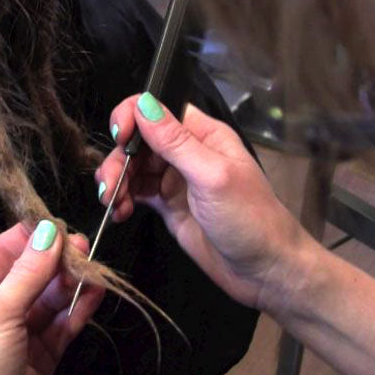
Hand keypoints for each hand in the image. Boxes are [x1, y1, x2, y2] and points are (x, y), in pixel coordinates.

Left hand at [0, 222, 104, 374]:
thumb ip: (27, 272)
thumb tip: (49, 231)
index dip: (28, 238)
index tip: (57, 224)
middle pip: (28, 275)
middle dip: (55, 261)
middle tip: (82, 246)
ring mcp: (17, 334)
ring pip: (49, 298)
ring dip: (70, 284)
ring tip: (92, 269)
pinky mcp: (41, 355)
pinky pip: (62, 323)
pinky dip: (79, 308)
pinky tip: (95, 293)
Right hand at [97, 93, 307, 309]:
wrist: (264, 271)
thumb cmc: (250, 219)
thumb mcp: (212, 176)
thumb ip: (176, 142)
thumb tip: (142, 103)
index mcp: (203, 135)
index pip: (159, 109)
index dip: (133, 116)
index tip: (119, 138)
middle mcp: (187, 152)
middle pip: (139, 140)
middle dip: (118, 159)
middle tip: (109, 186)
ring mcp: (175, 179)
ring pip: (133, 167)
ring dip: (116, 181)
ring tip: (113, 204)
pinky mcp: (167, 205)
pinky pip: (136, 192)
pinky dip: (122, 199)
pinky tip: (119, 212)